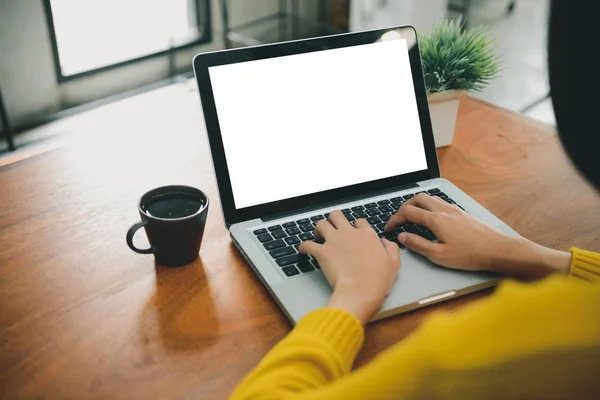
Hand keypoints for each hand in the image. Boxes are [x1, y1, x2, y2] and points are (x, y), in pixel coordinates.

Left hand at [299, 210, 399, 323]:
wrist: (361, 291)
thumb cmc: (377, 280)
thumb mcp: (394, 262)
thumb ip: (390, 248)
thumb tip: (384, 241)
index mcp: (367, 235)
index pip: (359, 221)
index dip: (356, 226)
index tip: (354, 232)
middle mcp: (349, 233)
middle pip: (337, 215)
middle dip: (333, 220)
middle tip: (332, 229)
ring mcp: (334, 241)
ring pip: (321, 224)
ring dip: (318, 229)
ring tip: (317, 236)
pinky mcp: (322, 252)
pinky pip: (307, 244)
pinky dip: (303, 246)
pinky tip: (303, 250)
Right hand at [385, 194, 570, 278]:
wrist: (498, 250)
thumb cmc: (470, 255)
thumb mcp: (439, 255)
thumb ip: (418, 245)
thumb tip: (403, 237)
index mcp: (436, 219)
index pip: (408, 212)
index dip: (394, 219)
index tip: (389, 228)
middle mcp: (444, 210)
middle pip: (417, 198)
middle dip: (403, 206)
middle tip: (398, 218)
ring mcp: (454, 209)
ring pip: (430, 198)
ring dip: (417, 204)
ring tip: (411, 216)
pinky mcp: (462, 213)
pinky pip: (440, 203)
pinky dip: (429, 206)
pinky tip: (432, 218)